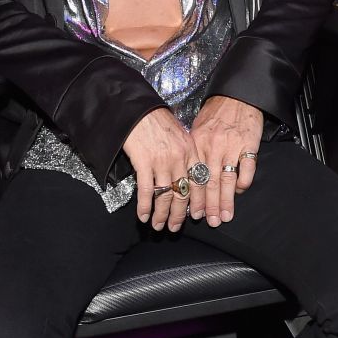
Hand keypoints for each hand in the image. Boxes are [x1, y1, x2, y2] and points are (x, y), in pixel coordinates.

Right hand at [122, 108, 198, 231]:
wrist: (138, 109)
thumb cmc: (157, 120)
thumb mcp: (180, 134)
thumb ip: (185, 153)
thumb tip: (186, 173)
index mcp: (190, 152)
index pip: (199, 182)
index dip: (198, 202)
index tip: (197, 216)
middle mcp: (179, 159)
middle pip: (183, 193)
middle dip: (179, 214)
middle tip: (174, 228)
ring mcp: (162, 161)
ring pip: (165, 196)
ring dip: (162, 214)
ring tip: (158, 226)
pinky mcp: (144, 162)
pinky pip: (147, 190)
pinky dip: (145, 206)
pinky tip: (143, 216)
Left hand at [188, 95, 264, 226]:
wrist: (238, 94)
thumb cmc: (217, 112)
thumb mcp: (198, 128)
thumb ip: (195, 151)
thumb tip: (192, 176)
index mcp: (198, 144)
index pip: (195, 177)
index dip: (194, 198)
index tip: (194, 213)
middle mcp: (213, 147)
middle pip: (209, 183)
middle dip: (209, 206)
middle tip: (210, 222)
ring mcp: (232, 146)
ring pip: (227, 180)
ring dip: (226, 201)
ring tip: (225, 216)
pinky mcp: (249, 144)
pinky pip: (247, 168)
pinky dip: (243, 181)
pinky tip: (239, 191)